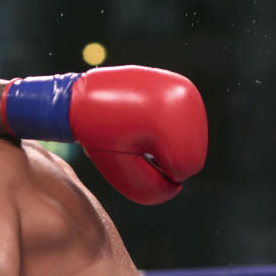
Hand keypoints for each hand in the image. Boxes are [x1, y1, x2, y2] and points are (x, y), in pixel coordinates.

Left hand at [4, 66, 207, 203]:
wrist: (81, 99)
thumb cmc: (98, 138)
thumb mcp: (122, 173)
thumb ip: (152, 191)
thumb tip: (177, 186)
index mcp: (171, 119)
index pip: (186, 167)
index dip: (159, 172)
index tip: (133, 155)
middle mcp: (185, 98)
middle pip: (194, 153)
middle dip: (166, 158)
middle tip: (135, 145)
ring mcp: (186, 88)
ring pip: (194, 139)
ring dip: (170, 145)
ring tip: (141, 134)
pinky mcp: (183, 85)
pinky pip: (190, 123)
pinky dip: (173, 131)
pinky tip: (149, 124)